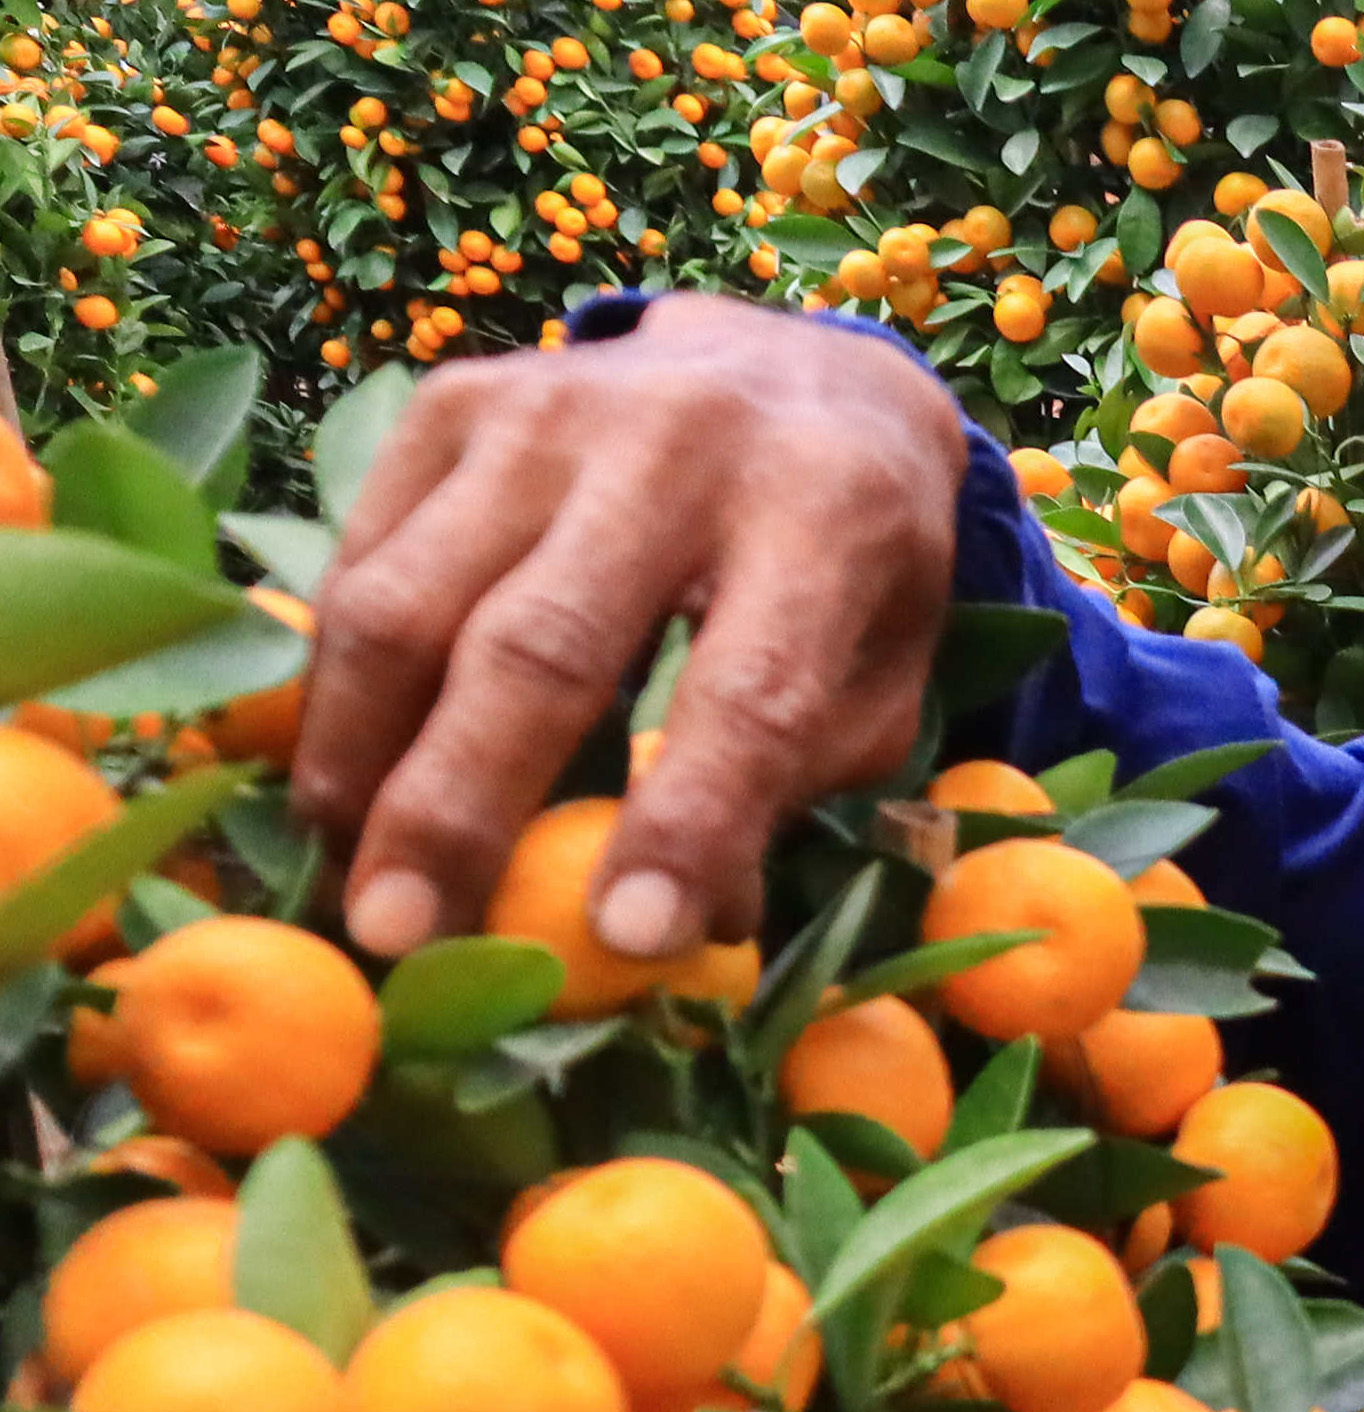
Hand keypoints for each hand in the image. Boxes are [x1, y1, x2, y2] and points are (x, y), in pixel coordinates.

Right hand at [294, 297, 970, 972]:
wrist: (794, 373)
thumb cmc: (848, 565)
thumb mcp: (877, 672)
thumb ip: (800, 785)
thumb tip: (693, 925)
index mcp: (827, 517)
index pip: (749, 694)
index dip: (684, 825)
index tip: (625, 940)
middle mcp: (680, 445)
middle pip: (539, 647)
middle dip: (459, 808)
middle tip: (401, 937)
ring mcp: (551, 410)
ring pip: (414, 597)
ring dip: (361, 748)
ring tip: (342, 865)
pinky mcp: (458, 401)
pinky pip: (368, 550)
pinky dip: (339, 672)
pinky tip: (340, 766)